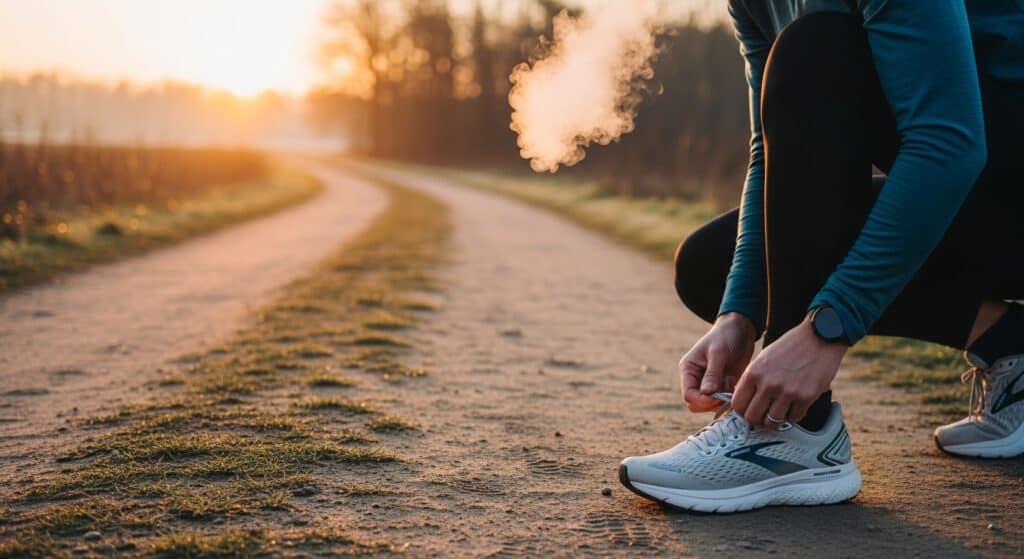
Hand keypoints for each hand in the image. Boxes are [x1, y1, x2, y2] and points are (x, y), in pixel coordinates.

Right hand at [680, 313, 756, 412]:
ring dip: (722, 402)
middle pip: (697, 404)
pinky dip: (731, 400)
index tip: (717, 397)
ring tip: (734, 390)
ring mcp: (710, 384)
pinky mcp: (723, 386)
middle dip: (711, 404)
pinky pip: (723, 401)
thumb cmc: (725, 337)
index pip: (688, 394)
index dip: (701, 400)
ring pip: (710, 406)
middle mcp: (696, 379)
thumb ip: (712, 374)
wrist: (741, 330)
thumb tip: (706, 393)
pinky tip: (738, 389)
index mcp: (689, 370)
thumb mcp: (718, 353)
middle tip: (727, 395)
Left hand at [731, 316, 846, 426]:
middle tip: (763, 415)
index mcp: (753, 373)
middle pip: (752, 418)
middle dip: (756, 420)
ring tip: (779, 413)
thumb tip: (744, 402)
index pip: (737, 404)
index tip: (747, 411)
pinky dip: (793, 416)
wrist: (819, 337)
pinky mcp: (805, 397)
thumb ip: (752, 380)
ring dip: (774, 421)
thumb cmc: (790, 347)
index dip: (741, 411)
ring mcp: (787, 392)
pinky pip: (794, 418)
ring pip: (772, 422)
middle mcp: (768, 384)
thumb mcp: (763, 360)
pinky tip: (794, 406)